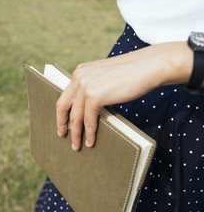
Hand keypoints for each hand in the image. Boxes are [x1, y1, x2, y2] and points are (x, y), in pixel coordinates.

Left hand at [56, 41, 191, 150]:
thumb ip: (95, 88)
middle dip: (62, 123)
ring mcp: (86, 86)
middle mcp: (79, 77)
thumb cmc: (133, 73)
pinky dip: (89, 133)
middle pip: (63, 105)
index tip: (62, 122)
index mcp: (81, 71)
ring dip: (76, 133)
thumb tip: (89, 110)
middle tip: (62, 135)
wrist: (149, 66)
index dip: (62, 111)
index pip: (66, 95)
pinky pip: (88, 120)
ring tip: (77, 145)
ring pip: (75, 116)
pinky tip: (90, 141)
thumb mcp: (106, 77)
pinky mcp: (94, 96)